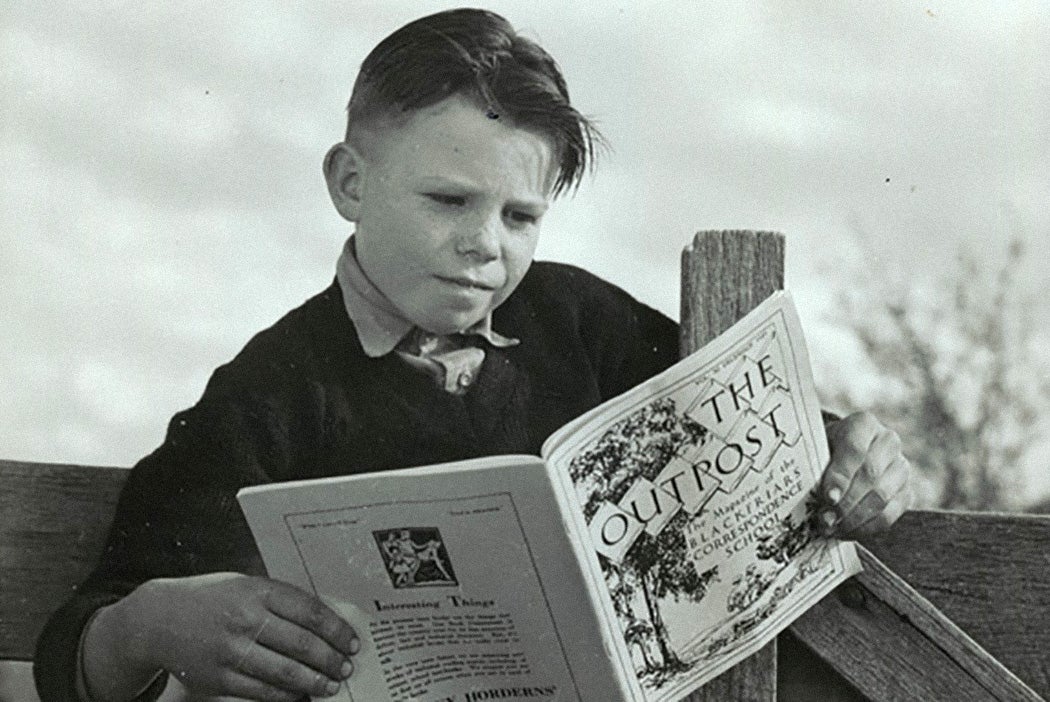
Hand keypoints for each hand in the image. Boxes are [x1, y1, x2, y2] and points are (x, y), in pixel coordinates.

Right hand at [111, 573, 358, 700]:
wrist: (158, 619)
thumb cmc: (210, 598)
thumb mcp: (245, 585)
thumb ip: (280, 600)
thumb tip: (324, 621)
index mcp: (257, 591)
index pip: (310, 611)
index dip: (337, 629)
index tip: (352, 640)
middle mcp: (245, 619)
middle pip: (302, 644)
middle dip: (331, 659)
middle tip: (347, 665)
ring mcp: (231, 651)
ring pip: (285, 672)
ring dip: (314, 681)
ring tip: (331, 684)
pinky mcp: (219, 678)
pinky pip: (261, 691)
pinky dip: (286, 695)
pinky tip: (300, 694)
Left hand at [818, 411, 911, 537]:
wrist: (846, 453)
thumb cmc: (826, 450)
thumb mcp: (818, 447)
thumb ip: (817, 464)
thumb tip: (809, 492)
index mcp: (864, 424)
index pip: (855, 450)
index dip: (841, 476)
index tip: (828, 498)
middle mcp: (888, 442)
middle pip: (870, 476)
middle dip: (845, 503)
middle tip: (825, 520)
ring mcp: (901, 467)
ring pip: (881, 498)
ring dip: (854, 519)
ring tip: (832, 529)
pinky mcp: (907, 491)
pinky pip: (890, 515)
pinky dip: (867, 527)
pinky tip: (847, 532)